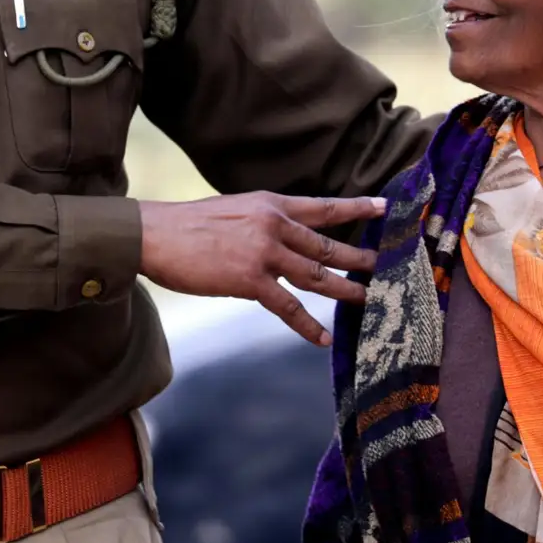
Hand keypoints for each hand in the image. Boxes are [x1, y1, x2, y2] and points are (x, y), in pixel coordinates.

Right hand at [137, 193, 385, 345]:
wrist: (155, 234)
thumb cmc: (188, 225)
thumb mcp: (234, 210)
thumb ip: (262, 221)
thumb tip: (282, 236)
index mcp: (270, 204)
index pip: (322, 206)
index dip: (354, 208)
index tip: (383, 207)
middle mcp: (273, 224)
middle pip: (327, 244)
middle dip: (359, 258)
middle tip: (388, 265)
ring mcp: (264, 252)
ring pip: (316, 274)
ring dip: (345, 290)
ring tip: (368, 300)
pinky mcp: (250, 280)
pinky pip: (288, 306)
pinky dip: (308, 325)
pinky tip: (322, 338)